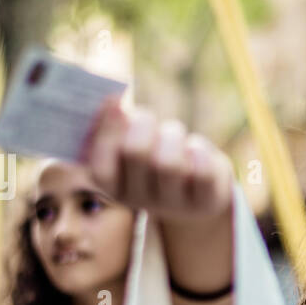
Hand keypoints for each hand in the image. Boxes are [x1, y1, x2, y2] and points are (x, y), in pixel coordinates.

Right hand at [83, 96, 233, 226]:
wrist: (196, 189)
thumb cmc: (155, 155)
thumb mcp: (132, 142)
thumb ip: (117, 124)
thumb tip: (114, 99)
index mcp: (114, 189)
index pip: (101, 168)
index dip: (108, 130)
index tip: (118, 102)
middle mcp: (140, 202)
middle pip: (135, 152)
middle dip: (142, 122)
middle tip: (146, 116)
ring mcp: (173, 205)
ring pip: (169, 162)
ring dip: (172, 134)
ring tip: (174, 133)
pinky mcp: (204, 202)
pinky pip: (202, 172)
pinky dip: (199, 149)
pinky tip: (195, 149)